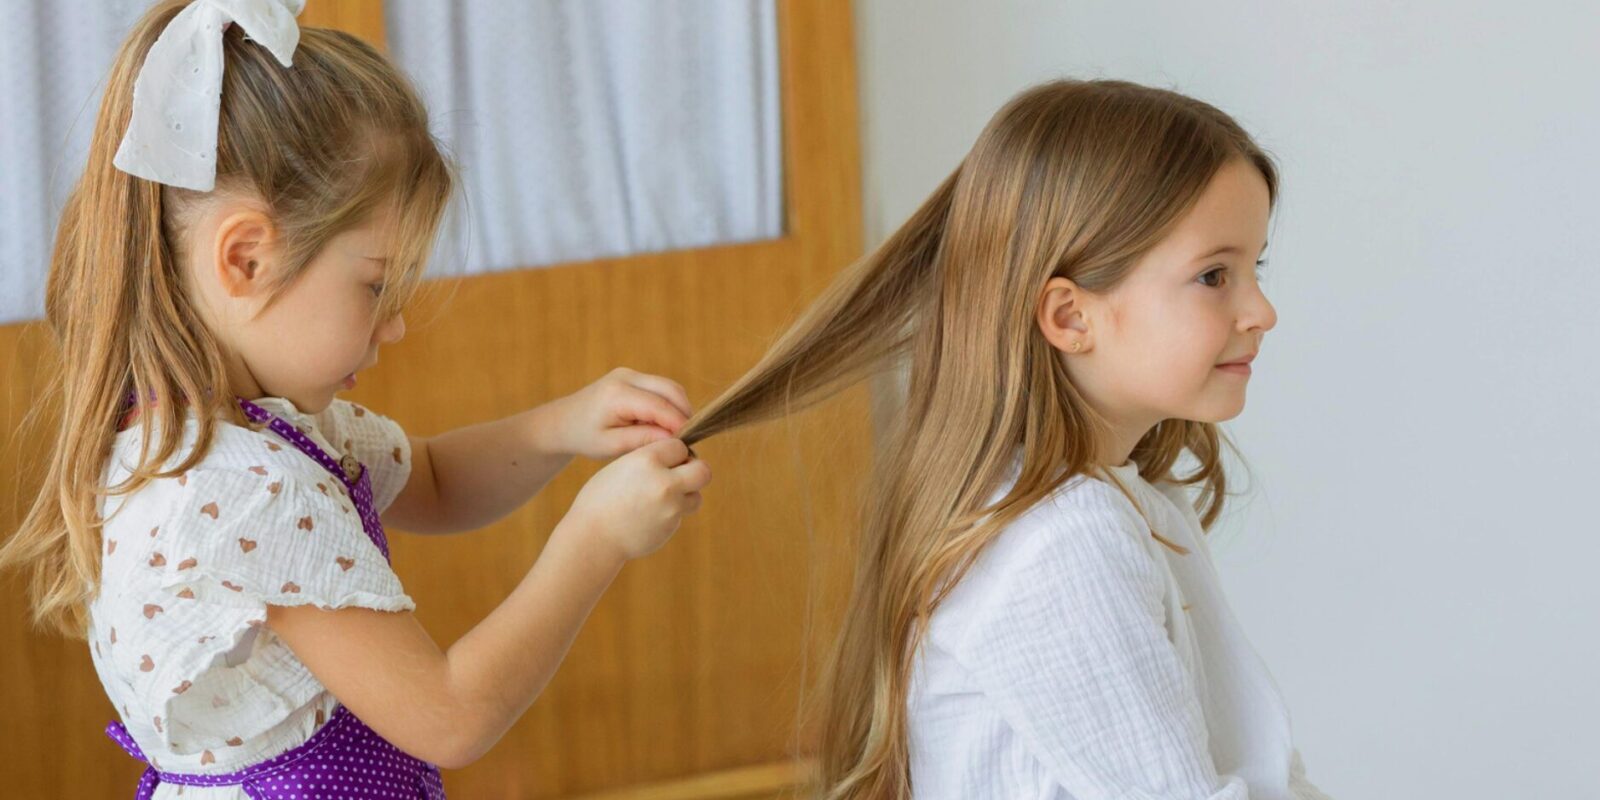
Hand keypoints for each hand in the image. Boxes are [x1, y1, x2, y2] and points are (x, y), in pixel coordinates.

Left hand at [544, 368, 693, 459]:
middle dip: (685, 414)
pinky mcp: (633, 377)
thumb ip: (643, 439)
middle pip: (671, 390)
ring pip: (670, 387)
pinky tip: (664, 427)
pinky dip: (669, 406)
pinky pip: (662, 388)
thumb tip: (675, 438)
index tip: (689, 446)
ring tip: (676, 435)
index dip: (680, 425)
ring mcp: (630, 373)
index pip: (660, 406)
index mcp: (618, 394)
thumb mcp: (611, 446)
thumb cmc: (584, 437)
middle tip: (688, 441)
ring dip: (678, 409)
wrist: (562, 422)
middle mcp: (626, 376)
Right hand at [566, 438, 710, 562]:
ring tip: (661, 499)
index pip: (680, 447)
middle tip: (680, 476)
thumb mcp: (620, 467)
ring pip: (696, 496)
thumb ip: (649, 460)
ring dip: (685, 496)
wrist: (592, 537)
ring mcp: (671, 506)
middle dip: (694, 472)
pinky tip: (650, 515)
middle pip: (703, 470)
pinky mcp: (671, 526)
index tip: (666, 461)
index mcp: (647, 460)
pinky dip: (671, 513)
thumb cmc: (600, 500)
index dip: (674, 453)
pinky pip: (681, 514)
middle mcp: (664, 481)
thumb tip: (676, 457)